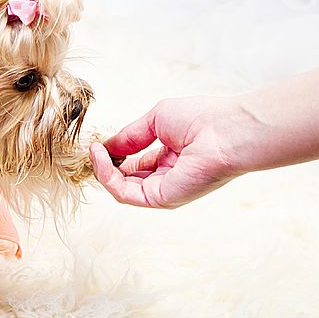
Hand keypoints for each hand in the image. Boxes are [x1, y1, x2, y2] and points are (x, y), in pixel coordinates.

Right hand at [89, 97, 246, 208]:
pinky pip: (124, 193)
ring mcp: (164, 190)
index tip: (99, 142)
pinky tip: (102, 156)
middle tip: (93, 149)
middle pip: (126, 179)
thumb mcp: (156, 120)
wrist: (225, 131)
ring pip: (121, 188)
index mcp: (170, 158)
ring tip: (95, 151)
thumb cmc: (201, 119)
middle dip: (105, 165)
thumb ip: (130, 135)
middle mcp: (167, 177)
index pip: (134, 164)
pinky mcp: (161, 198)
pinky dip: (108, 176)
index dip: (114, 154)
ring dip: (102, 170)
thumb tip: (107, 146)